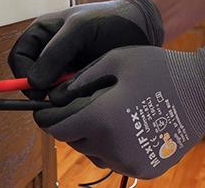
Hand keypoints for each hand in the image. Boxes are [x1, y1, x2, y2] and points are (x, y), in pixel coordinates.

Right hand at [8, 0, 163, 98]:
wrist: (139, 27)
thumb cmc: (107, 20)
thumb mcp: (80, 29)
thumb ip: (55, 52)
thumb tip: (34, 83)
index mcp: (41, 33)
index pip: (18, 57)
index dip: (22, 74)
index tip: (38, 90)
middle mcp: (48, 50)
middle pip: (29, 76)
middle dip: (39, 88)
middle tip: (57, 96)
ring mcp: (62, 66)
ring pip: (46, 88)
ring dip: (56, 94)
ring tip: (76, 92)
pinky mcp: (76, 78)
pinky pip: (63, 93)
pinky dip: (69, 97)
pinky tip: (84, 93)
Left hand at [34, 46, 204, 178]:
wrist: (201, 91)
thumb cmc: (156, 69)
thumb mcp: (114, 60)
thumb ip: (81, 78)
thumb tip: (56, 95)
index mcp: (103, 118)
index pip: (58, 127)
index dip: (46, 118)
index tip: (42, 110)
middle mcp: (113, 146)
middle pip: (72, 140)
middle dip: (66, 123)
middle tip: (70, 107)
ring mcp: (129, 163)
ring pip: (89, 152)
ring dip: (85, 134)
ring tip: (95, 113)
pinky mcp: (143, 170)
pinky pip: (110, 160)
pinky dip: (104, 145)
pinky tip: (114, 126)